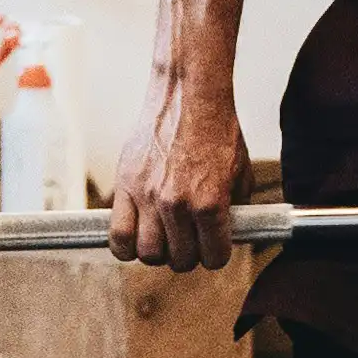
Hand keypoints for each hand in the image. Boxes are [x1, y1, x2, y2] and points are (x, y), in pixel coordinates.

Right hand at [109, 72, 252, 269]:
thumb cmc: (217, 131)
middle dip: (188, 255)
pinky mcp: (124, 186)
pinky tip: (137, 237)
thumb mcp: (240, 173)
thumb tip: (228, 234)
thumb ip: (235, 209)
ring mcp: (147, 196)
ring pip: (146, 253)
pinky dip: (125, 247)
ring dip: (158, 251)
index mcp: (210, 203)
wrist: (189, 96)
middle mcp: (177, 204)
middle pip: (179, 260)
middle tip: (189, 240)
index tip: (214, 247)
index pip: (214, 258)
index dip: (217, 255)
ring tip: (164, 237)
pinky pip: (117, 235)